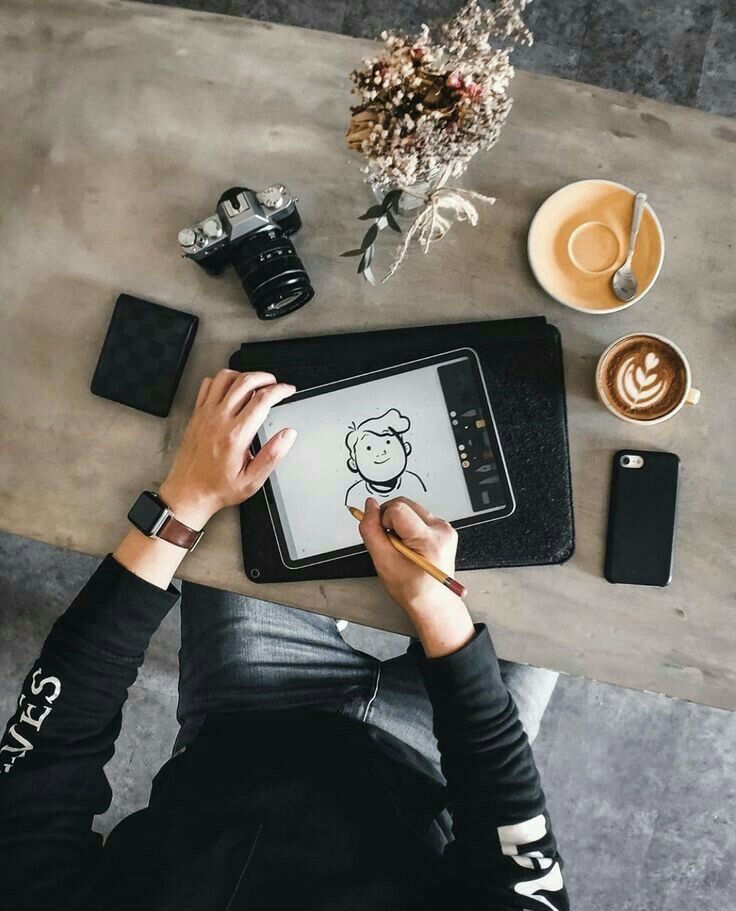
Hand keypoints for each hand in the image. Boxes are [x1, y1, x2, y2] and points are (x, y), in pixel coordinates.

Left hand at [160, 369, 296, 528]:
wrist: (188, 493)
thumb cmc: (217, 488)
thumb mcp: (252, 480)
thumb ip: (272, 455)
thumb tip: (288, 435)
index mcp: (236, 434)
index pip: (262, 399)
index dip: (280, 390)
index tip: (288, 390)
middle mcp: (219, 420)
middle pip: (245, 382)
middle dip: (265, 377)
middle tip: (275, 384)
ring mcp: (205, 414)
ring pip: (225, 378)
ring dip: (244, 375)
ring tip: (255, 383)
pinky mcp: (196, 415)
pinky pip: (207, 386)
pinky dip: (222, 380)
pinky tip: (230, 389)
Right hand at [358, 497, 474, 656]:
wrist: (433, 603)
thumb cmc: (413, 590)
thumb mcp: (383, 562)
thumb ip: (371, 530)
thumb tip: (369, 506)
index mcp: (429, 539)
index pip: (397, 509)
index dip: (382, 520)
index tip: (383, 537)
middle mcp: (441, 530)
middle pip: (404, 504)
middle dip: (390, 520)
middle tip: (390, 544)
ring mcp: (445, 529)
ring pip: (411, 509)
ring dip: (399, 524)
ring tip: (401, 547)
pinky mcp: (444, 530)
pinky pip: (418, 517)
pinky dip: (408, 527)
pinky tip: (409, 546)